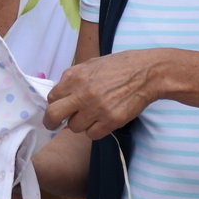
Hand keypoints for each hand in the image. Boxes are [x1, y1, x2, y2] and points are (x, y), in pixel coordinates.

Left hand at [43, 50, 162, 137]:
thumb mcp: (91, 64)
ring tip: (91, 115)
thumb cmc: (120, 66)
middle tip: (54, 124)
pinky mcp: (111, 121)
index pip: (51, 97)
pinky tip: (101, 120)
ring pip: (74, 127)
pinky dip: (94, 130)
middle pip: (53, 115)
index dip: (54, 103)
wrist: (147, 72)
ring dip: (79, 124)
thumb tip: (58, 93)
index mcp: (75, 77)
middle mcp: (83, 94)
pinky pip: (91, 135)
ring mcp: (97, 109)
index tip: (58, 107)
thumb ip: (72, 78)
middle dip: (51, 122)